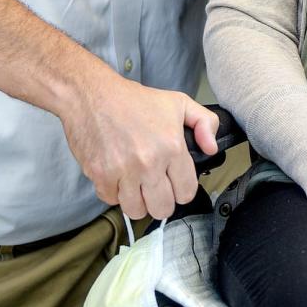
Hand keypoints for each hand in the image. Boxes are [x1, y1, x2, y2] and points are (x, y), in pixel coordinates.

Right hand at [60, 70, 218, 219]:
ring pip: (136, 211)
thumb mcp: (178, 103)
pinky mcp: (100, 176)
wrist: (94, 95)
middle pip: (162, 209)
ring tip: (137, 184)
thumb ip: (204, 122)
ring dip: (138, 201)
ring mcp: (123, 172)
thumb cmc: (136, 100)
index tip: (175, 182)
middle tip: (156, 187)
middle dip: (162, 201)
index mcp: (172, 146)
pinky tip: (118, 177)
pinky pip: (111, 201)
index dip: (182, 190)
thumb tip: (211, 148)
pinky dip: (115, 193)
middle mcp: (149, 163)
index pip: (186, 192)